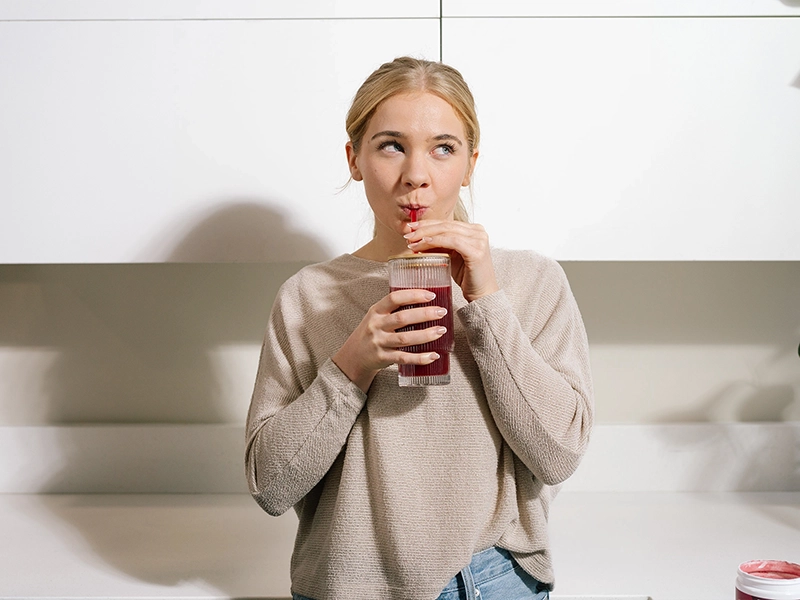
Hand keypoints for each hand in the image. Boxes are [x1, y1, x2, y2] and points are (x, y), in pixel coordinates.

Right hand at [332, 288, 448, 392]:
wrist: (354, 355)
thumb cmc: (371, 332)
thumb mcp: (377, 316)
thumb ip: (394, 308)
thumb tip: (424, 298)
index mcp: (376, 311)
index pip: (394, 298)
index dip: (413, 295)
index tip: (430, 295)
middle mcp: (377, 325)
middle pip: (402, 318)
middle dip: (424, 314)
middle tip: (441, 312)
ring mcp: (379, 342)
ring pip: (405, 338)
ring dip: (425, 334)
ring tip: (441, 330)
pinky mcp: (383, 358)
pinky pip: (404, 358)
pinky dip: (420, 357)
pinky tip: (433, 355)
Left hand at [403, 220, 498, 301]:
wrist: (482, 294)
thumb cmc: (467, 276)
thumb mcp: (451, 256)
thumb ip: (439, 245)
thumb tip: (417, 238)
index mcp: (473, 230)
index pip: (446, 222)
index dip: (427, 223)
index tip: (411, 227)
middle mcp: (478, 232)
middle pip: (446, 225)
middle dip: (424, 228)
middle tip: (408, 234)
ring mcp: (479, 240)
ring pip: (447, 231)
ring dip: (426, 235)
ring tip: (412, 242)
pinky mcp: (476, 251)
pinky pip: (452, 241)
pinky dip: (436, 241)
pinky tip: (424, 243)